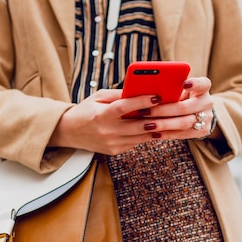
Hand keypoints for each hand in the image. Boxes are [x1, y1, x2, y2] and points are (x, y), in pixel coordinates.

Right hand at [49, 89, 163, 154]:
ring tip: (170, 119)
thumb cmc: (86, 110)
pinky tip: (158, 128)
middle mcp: (106, 131)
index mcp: (100, 115)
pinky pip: (135, 142)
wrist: (70, 132)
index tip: (157, 96)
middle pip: (137, 125)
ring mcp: (111, 143)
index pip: (124, 107)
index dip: (142, 102)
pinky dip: (147, 135)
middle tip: (171, 110)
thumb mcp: (98, 98)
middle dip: (156, 118)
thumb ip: (118, 95)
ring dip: (157, 128)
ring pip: (140, 136)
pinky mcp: (115, 151)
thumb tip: (140, 90)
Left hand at [142, 76, 215, 139]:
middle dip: (163, 110)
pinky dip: (166, 134)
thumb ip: (170, 89)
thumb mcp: (180, 90)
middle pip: (185, 107)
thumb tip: (148, 91)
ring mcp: (207, 118)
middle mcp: (207, 103)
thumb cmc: (182, 97)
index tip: (184, 83)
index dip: (194, 83)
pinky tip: (154, 133)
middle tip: (146, 111)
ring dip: (163, 125)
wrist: (197, 113)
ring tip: (147, 125)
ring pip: (183, 123)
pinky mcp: (202, 131)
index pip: (202, 84)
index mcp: (203, 88)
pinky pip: (182, 134)